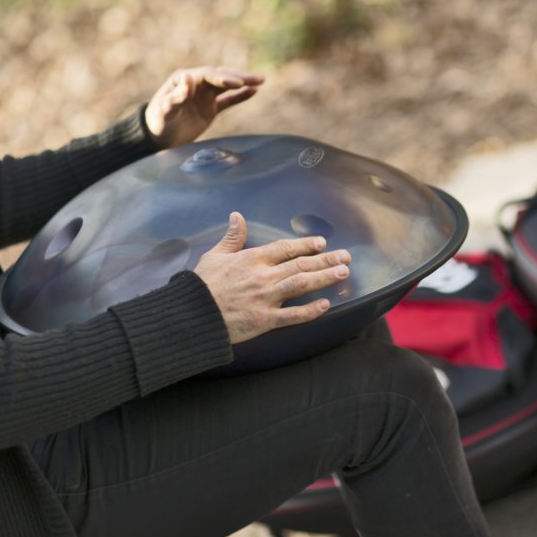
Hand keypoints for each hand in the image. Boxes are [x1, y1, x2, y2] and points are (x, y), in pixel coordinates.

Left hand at [144, 66, 264, 147]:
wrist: (158, 138)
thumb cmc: (158, 123)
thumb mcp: (165, 111)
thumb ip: (176, 96)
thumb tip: (189, 77)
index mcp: (183, 80)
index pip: (207, 75)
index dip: (222, 78)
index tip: (236, 83)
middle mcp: (195, 84)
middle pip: (220, 76)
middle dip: (237, 77)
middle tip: (255, 79)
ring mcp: (204, 95)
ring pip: (227, 86)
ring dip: (243, 82)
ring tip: (261, 80)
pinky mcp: (210, 108)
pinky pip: (228, 100)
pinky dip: (241, 96)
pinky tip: (254, 91)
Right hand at [193, 212, 351, 344]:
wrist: (191, 315)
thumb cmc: (201, 286)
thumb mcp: (214, 256)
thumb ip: (232, 238)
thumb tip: (237, 216)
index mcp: (252, 259)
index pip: (285, 248)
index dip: (305, 244)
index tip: (322, 243)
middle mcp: (263, 276)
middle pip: (300, 264)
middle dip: (325, 260)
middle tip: (345, 257)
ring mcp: (266, 298)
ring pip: (301, 284)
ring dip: (324, 278)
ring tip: (343, 272)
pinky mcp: (265, 320)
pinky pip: (293, 315)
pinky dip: (310, 310)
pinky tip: (326, 305)